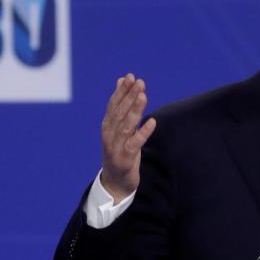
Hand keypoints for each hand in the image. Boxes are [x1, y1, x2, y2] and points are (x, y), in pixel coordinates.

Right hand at [100, 74, 156, 203]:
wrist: (114, 182)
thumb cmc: (119, 151)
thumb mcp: (119, 127)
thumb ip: (121, 105)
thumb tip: (121, 80)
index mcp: (107, 125)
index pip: (114, 104)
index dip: (122, 91)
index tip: (130, 77)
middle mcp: (109, 134)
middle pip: (120, 112)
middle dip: (129, 96)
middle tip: (140, 82)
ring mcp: (115, 147)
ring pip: (126, 126)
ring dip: (135, 110)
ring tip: (143, 96)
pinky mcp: (124, 159)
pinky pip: (135, 144)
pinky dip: (143, 133)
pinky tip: (152, 122)